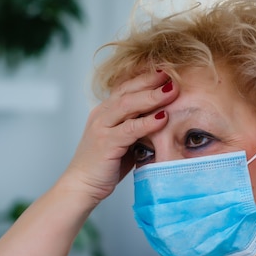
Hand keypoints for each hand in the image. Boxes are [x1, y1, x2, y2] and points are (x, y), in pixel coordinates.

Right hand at [63, 69, 178, 204]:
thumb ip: (138, 129)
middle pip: (128, 90)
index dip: (146, 77)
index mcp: (105, 112)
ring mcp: (102, 128)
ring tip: (172, 90)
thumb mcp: (123, 142)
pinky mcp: (106, 143)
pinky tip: (162, 117)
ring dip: (151, 96)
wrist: (81, 185)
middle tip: (173, 72)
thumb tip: (163, 119)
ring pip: (128, 105)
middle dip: (151, 80)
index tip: (167, 70)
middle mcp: (101, 115)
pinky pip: (130, 129)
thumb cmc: (103, 166)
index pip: (126, 87)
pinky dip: (147, 122)